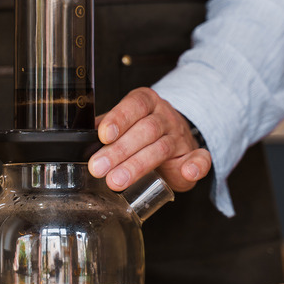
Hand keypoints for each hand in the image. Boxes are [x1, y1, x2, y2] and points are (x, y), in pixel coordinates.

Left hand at [88, 87, 212, 191]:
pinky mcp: (194, 156)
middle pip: (145, 130)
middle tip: (99, 168)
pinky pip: (201, 159)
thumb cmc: (142, 133)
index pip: (133, 105)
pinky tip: (188, 172)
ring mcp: (180, 136)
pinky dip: (197, 166)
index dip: (119, 118)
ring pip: (161, 148)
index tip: (104, 135)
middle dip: (119, 151)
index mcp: (145, 103)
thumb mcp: (123, 124)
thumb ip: (105, 129)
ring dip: (139, 165)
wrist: (175, 139)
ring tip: (117, 180)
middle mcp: (164, 117)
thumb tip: (82, 139)